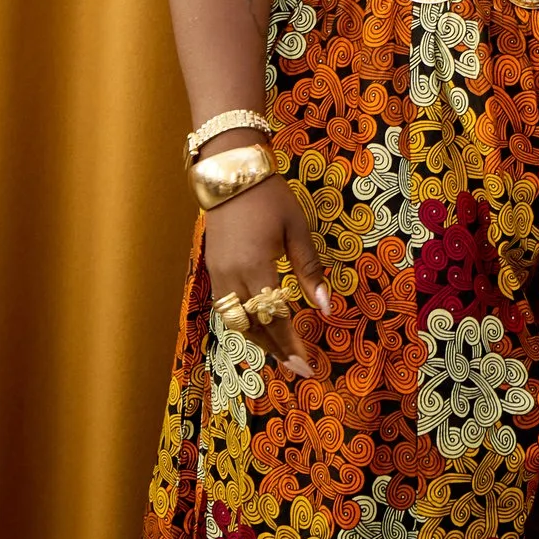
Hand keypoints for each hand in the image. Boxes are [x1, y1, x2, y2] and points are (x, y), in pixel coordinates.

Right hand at [204, 157, 332, 378]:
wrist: (230, 171)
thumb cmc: (269, 196)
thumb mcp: (297, 229)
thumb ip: (310, 270)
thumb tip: (327, 308)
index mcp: (256, 267)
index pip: (275, 317)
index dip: (292, 344)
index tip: (307, 366)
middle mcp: (232, 276)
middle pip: (252, 327)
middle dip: (275, 350)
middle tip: (297, 368)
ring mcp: (218, 273)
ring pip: (234, 321)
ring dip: (257, 339)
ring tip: (280, 352)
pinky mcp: (212, 267)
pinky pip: (225, 306)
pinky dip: (243, 322)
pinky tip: (258, 326)